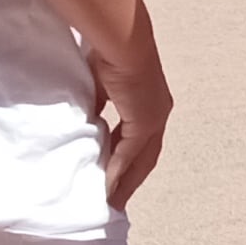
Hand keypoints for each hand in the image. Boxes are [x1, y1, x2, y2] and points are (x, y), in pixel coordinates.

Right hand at [92, 27, 172, 205]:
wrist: (122, 41)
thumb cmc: (110, 52)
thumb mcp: (100, 84)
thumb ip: (97, 103)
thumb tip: (88, 117)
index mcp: (148, 102)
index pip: (139, 139)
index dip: (127, 159)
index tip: (112, 177)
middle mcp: (157, 112)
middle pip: (145, 155)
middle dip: (130, 179)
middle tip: (115, 202)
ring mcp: (154, 117)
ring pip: (140, 158)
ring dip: (125, 180)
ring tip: (111, 201)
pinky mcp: (145, 120)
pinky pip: (130, 152)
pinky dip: (118, 169)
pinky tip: (107, 186)